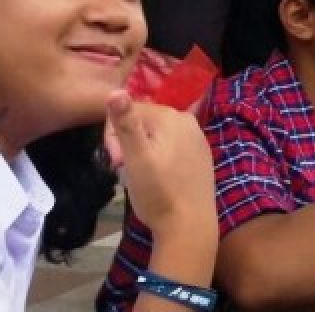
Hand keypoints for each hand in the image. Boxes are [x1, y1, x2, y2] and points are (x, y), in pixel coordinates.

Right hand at [104, 91, 216, 240]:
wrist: (190, 226)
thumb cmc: (159, 192)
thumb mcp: (135, 158)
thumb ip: (125, 123)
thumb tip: (114, 90)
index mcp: (171, 116)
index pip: (128, 111)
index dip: (113, 137)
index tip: (115, 162)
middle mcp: (187, 121)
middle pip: (143, 122)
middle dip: (127, 144)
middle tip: (125, 172)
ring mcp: (197, 138)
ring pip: (155, 136)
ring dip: (141, 153)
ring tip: (140, 178)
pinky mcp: (200, 156)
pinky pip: (170, 148)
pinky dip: (158, 160)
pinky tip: (157, 180)